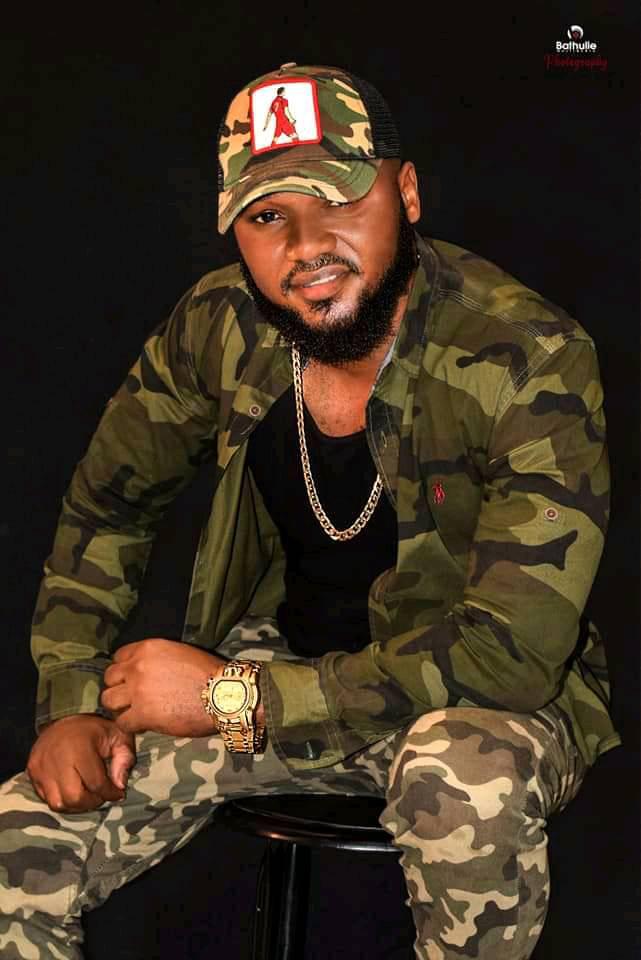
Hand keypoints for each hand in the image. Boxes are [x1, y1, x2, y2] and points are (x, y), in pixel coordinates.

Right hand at [27, 714, 135, 812]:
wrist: (63, 718)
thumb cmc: (94, 730)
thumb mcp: (117, 735)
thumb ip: (125, 758)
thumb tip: (120, 786)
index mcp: (80, 748)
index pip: (96, 784)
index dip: (110, 793)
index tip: (117, 793)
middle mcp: (57, 759)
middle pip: (75, 798)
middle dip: (92, 802)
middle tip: (100, 794)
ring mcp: (41, 767)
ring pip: (58, 804)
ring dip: (75, 804)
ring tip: (86, 792)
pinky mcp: (32, 772)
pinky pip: (46, 798)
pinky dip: (62, 799)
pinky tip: (73, 788)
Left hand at [101, 638, 225, 736]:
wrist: (223, 694)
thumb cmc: (208, 672)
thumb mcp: (179, 652)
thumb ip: (156, 659)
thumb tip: (148, 670)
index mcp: (147, 648)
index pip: (118, 656)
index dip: (124, 670)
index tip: (130, 679)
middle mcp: (137, 666)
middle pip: (109, 678)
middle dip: (117, 688)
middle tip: (129, 698)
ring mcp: (138, 691)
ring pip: (108, 700)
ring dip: (119, 707)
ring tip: (131, 712)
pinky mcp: (143, 714)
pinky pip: (122, 722)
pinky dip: (130, 725)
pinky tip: (141, 725)